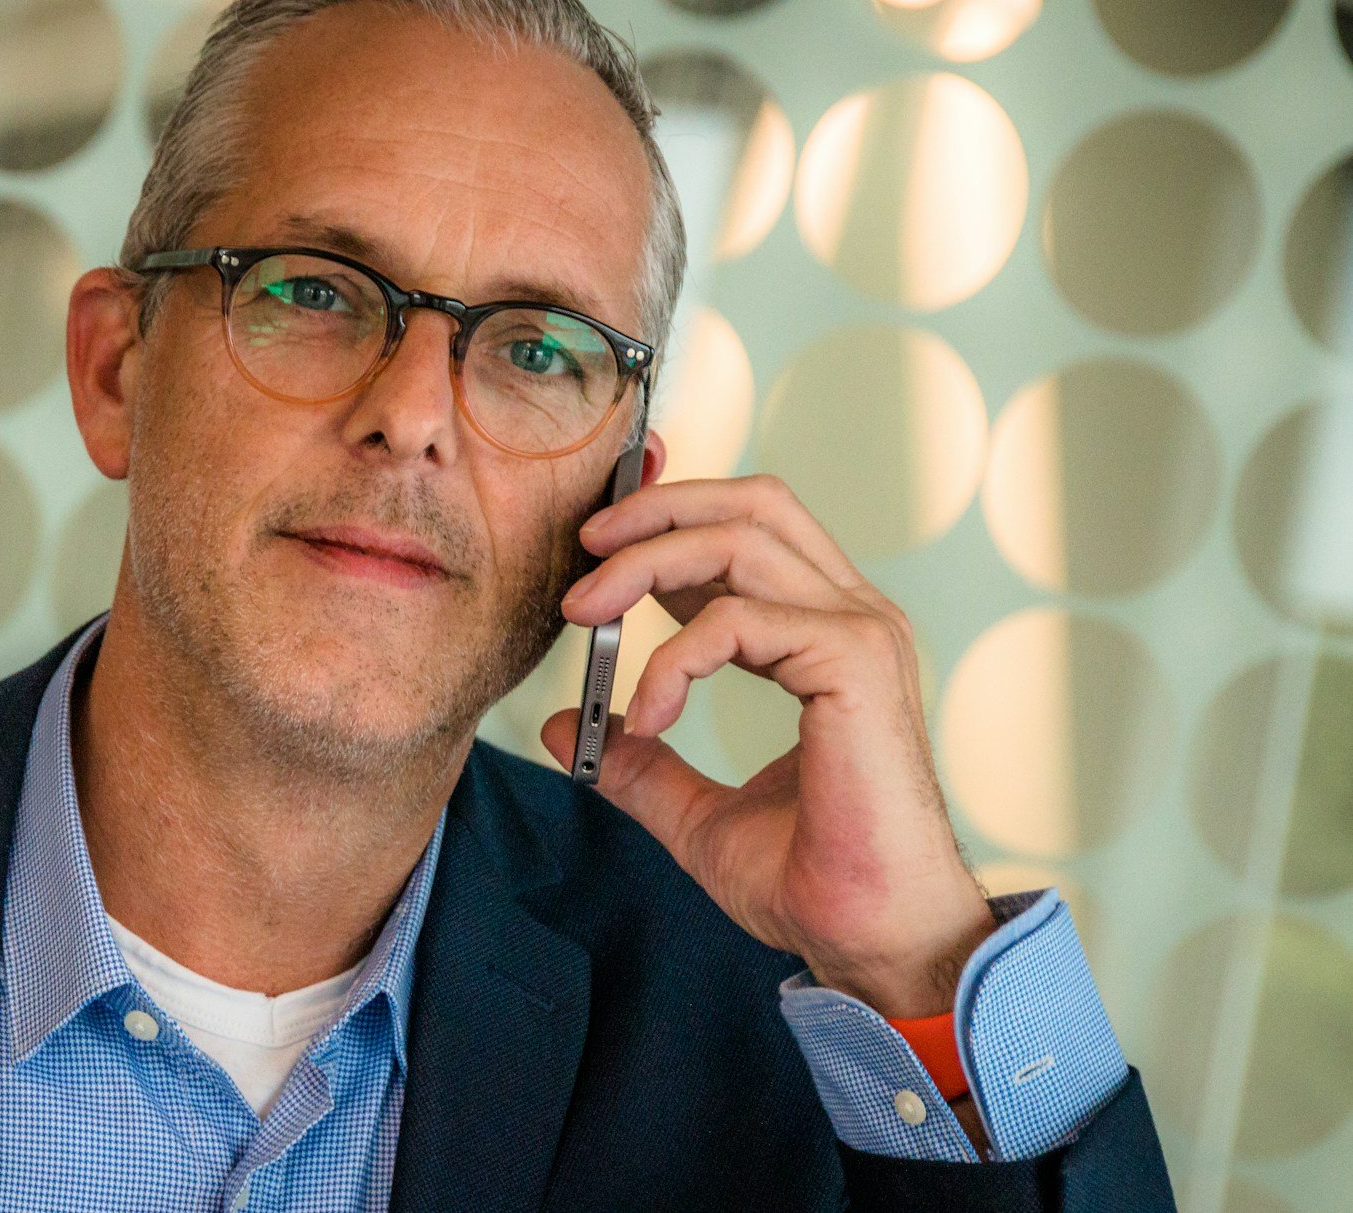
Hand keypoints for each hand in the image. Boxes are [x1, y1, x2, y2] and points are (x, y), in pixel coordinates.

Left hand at [541, 474, 994, 1018]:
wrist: (870, 938)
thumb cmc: (812, 882)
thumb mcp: (697, 815)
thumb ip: (641, 764)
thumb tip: (569, 730)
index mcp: (829, 636)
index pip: (756, 526)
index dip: (675, 512)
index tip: (598, 545)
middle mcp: (854, 618)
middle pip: (754, 503)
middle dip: (657, 509)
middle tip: (584, 548)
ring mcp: (862, 633)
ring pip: (740, 539)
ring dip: (645, 565)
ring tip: (584, 613)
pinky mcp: (856, 663)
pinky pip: (738, 620)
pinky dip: (672, 658)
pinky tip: (647, 714)